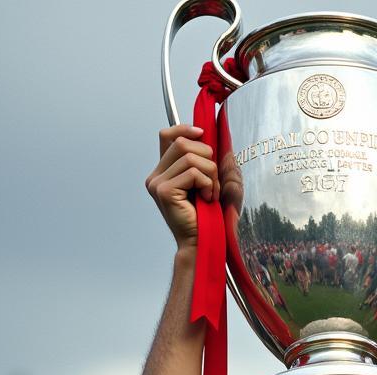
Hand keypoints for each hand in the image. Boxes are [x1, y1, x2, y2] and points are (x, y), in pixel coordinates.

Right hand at [145, 125, 219, 248]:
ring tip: (211, 194)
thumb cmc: (212, 218)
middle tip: (214, 183)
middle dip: (207, 158)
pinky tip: (207, 200)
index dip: (186, 129)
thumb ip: (219, 162)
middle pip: (182, 143)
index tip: (204, 135)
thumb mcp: (219, 184)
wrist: (204, 244)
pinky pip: (193, 172)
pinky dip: (207, 184)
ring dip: (210, 174)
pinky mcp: (164, 191)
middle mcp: (156, 176)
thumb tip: (220, 142)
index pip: (168, 135)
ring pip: (189, 156)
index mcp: (165, 172)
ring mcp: (157, 183)